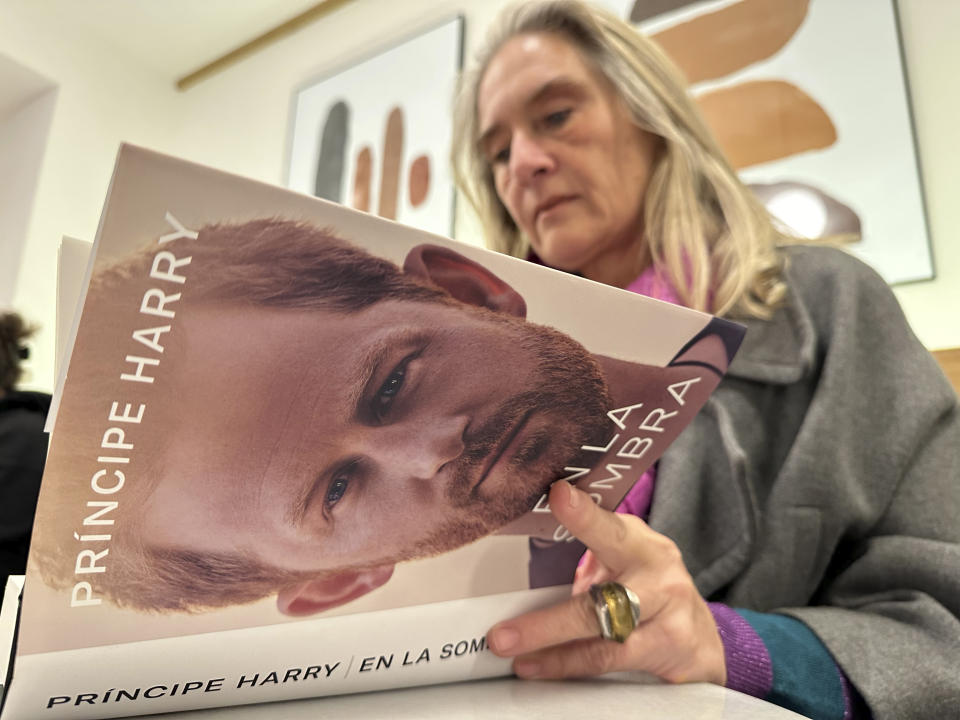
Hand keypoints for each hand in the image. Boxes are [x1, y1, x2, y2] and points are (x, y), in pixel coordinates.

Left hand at [487, 481, 725, 684]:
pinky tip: (543, 668)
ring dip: (553, 650)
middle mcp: (659, 576)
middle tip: (502, 636)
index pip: (608, 528)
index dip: (584, 514)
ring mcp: (669, 618)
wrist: (702, 637)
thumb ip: (590, 551)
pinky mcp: (671, 652)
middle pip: (601, 600)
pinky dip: (571, 667)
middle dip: (547, 622)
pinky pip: (612, 662)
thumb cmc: (649, 590)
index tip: (558, 495)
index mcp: (639, 544)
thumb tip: (522, 555)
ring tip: (516, 656)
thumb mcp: (625, 559)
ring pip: (604, 638)